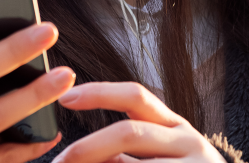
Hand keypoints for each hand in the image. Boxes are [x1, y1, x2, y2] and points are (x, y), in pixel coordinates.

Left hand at [54, 82, 225, 162]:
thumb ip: (127, 151)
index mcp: (175, 126)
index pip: (136, 96)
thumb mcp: (162, 155)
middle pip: (130, 133)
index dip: (100, 93)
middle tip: (60, 161)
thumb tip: (79, 152)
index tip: (65, 98)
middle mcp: (188, 142)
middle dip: (88, 147)